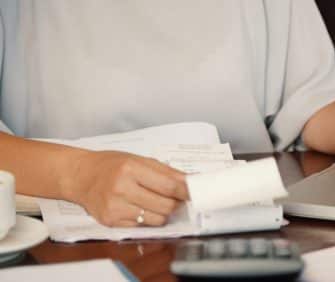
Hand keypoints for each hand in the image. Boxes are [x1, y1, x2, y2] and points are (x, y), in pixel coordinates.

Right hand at [63, 151, 187, 226]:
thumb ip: (167, 172)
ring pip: (157, 219)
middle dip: (175, 203)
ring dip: (162, 212)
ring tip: (154, 201)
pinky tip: (139, 207)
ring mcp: (115, 208)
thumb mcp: (139, 160)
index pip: (169, 186)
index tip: (196, 193)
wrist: (80, 176)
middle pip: (166, 206)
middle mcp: (121, 189)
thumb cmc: (110, 165)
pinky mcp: (111, 222)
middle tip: (174, 197)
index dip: (186, 192)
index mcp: (130, 169)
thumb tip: (191, 181)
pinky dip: (147, 219)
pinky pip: (142, 226)